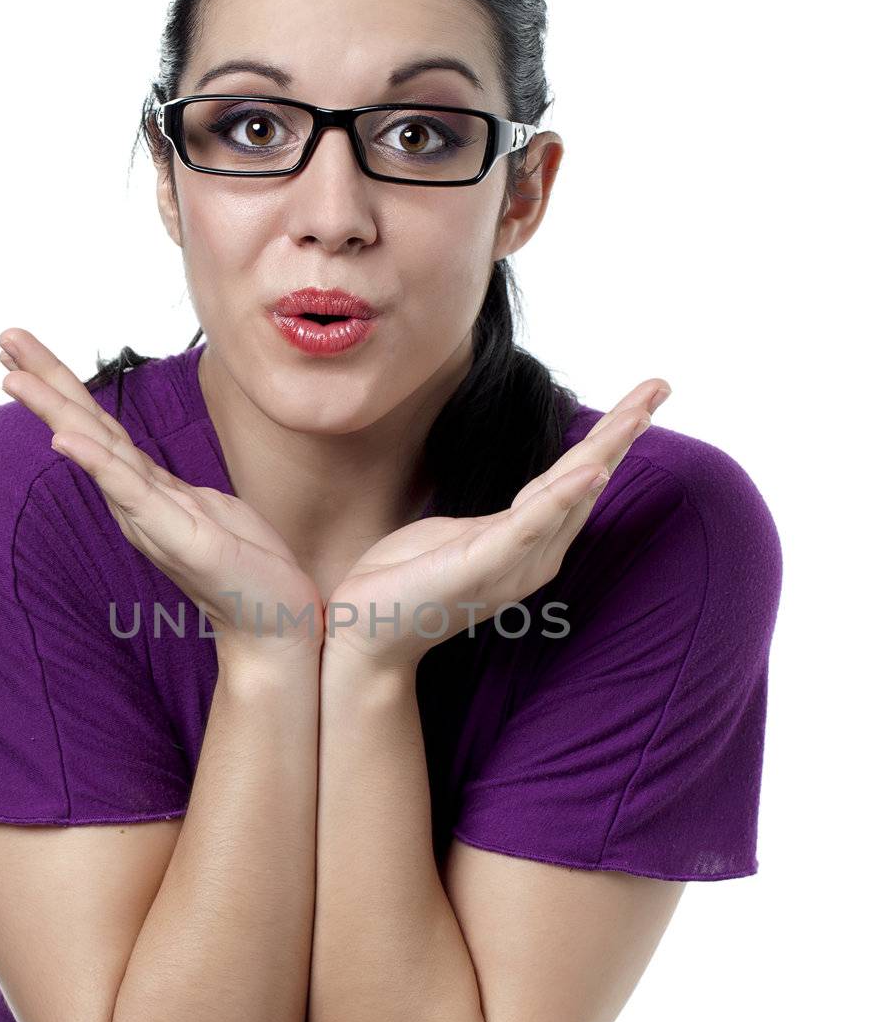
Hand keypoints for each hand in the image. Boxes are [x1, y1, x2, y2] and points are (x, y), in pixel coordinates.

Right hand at [0, 330, 323, 661]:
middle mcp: (138, 503)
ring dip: (56, 411)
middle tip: (3, 338)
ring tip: (15, 377)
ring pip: (98, 452)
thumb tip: (157, 475)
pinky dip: (97, 463)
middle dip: (45, 381)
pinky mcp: (178, 537)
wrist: (276, 627)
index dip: (63, 386)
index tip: (22, 351)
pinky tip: (65, 438)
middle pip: (85, 428)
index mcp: (147, 491)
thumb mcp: (210, 511)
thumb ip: (176, 490)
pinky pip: (131, 492)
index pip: (98, 427)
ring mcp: (152, 520)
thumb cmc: (249, 571)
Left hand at [322, 379, 671, 669]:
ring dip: (605, 451)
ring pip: (567, 495)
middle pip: (585, 481)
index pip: (574, 481)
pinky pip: (528, 525)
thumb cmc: (402, 583)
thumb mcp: (455, 537)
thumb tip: (524, 503)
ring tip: (638, 413)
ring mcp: (511, 564)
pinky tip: (592, 471)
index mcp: (525, 545)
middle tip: (659, 387)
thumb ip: (495, 521)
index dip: (608, 441)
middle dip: (622, 431)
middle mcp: (533, 557)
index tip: (642, 401)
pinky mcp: (482, 566)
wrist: (363, 634)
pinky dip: (561, 498)